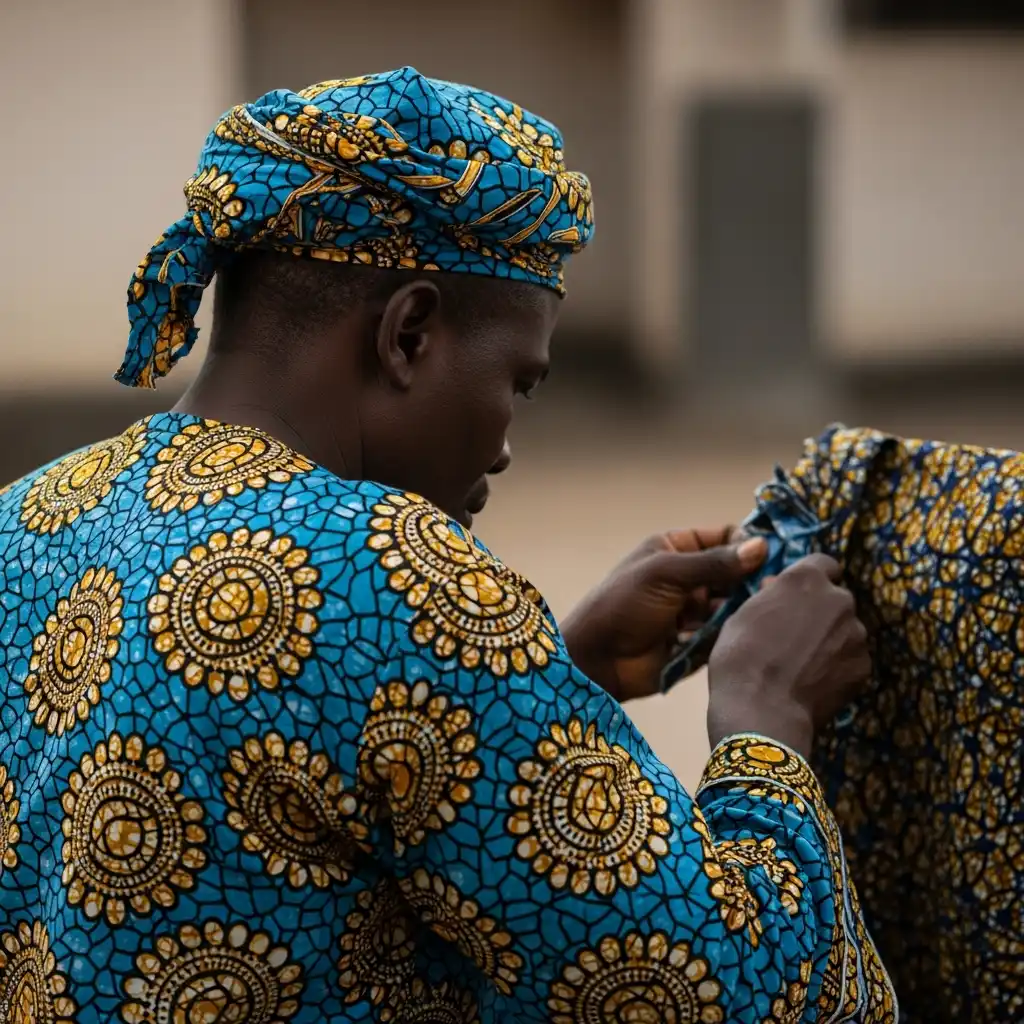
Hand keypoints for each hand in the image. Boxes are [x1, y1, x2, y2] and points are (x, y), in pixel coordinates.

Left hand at [561, 529, 766, 702]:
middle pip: (735, 572)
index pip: (724, 538)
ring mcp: (695, 610)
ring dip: (747, 606)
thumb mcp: (666, 574)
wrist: (597, 660)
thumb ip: (714, 562)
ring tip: (765, 611)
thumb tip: (761, 546)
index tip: (772, 555)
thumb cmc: (623, 605)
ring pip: (735, 604)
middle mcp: (689, 577)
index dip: (747, 544)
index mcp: (676, 550)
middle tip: (777, 586)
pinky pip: (728, 632)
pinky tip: (752, 633)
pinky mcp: (700, 642)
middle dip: (754, 578)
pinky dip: (737, 632)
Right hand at [706, 554, 870, 756]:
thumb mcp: (743, 615)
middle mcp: (839, 599)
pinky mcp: (864, 667)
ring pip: (845, 630)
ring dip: (830, 639)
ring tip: (804, 664)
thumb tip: (778, 591)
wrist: (761, 710)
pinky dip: (837, 667)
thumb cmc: (740, 657)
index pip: (823, 563)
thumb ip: (770, 597)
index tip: (797, 595)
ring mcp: (856, 634)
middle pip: (836, 598)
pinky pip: (851, 659)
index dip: (811, 578)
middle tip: (795, 634)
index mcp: (807, 579)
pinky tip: (814, 682)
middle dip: (820, 610)